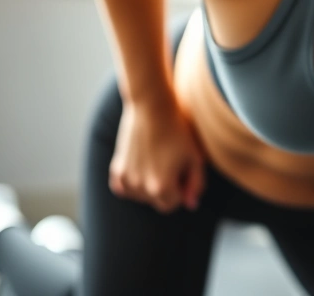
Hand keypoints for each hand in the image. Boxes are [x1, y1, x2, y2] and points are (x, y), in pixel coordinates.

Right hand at [108, 96, 206, 212]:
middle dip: (166, 189)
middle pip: (157, 201)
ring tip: (157, 160)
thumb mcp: (195, 158)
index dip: (180, 189)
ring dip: (149, 186)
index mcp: (161, 187)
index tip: (182, 171)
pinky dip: (133, 182)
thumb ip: (196, 185)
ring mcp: (126, 180)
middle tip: (170, 163)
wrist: (151, 109)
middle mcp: (140, 188)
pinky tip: (141, 165)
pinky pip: (125, 188)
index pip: (173, 204)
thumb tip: (191, 205)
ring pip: (141, 196)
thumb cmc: (177, 132)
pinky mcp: (116, 170)